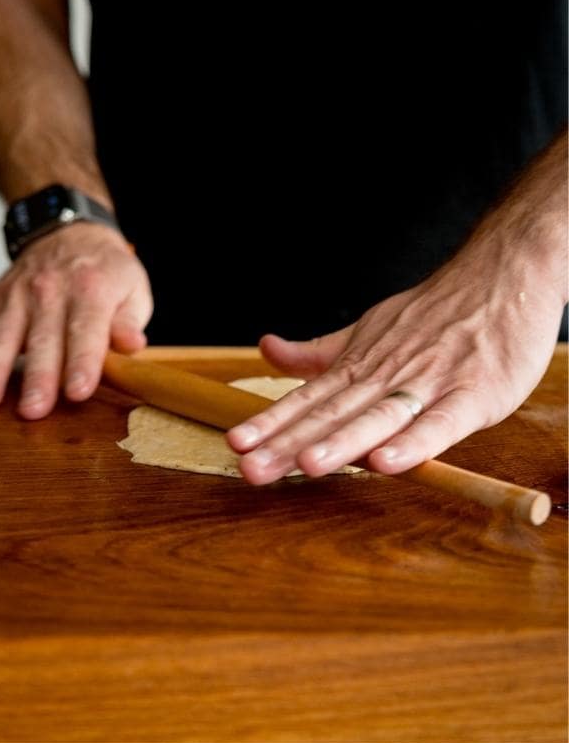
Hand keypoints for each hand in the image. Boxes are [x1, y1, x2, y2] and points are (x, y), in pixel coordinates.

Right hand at [0, 222, 153, 417]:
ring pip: (4, 335)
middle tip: (33, 410)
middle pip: (43, 339)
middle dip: (37, 376)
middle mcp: (51, 290)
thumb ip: (130, 321)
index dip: (82, 362)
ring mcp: (18, 294)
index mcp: (91, 289)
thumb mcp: (132, 288)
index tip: (78, 391)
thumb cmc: (104, 272)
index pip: (86, 330)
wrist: (69, 233)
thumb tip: (132, 344)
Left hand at [227, 243, 564, 482]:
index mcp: (360, 367)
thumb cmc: (435, 314)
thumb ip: (318, 353)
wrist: (505, 273)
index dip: (272, 423)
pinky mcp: (472, 396)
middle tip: (252, 469)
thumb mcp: (368, 330)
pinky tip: (386, 463)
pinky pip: (439, 424)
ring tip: (307, 465)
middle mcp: (386, 376)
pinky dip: (414, 443)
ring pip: (378, 417)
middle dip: (290, 444)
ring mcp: (429, 384)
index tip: (237, 444)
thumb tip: (266, 350)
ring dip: (342, 443)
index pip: (307, 400)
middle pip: (332, 415)